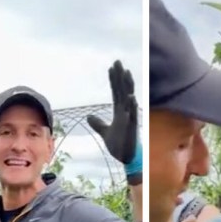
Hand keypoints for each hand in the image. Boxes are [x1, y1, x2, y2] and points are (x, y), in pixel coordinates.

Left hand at [87, 60, 140, 181]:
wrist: (127, 159)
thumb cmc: (119, 145)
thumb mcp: (105, 132)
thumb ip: (97, 124)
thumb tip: (88, 116)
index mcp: (119, 111)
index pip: (116, 92)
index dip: (114, 80)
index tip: (111, 67)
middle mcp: (125, 111)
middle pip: (122, 90)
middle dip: (120, 77)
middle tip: (117, 62)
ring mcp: (129, 118)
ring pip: (129, 98)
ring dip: (127, 86)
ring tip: (125, 73)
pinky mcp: (132, 127)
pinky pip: (132, 114)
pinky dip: (131, 106)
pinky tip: (129, 96)